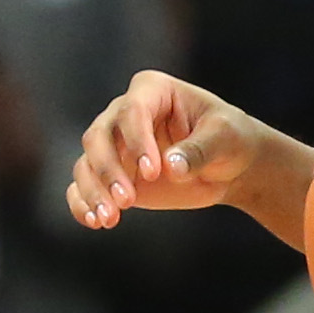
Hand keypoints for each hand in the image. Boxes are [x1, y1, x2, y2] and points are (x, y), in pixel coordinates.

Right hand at [68, 71, 296, 228]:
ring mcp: (115, 144)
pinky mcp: (112, 174)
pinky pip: (84, 186)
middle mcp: (125, 113)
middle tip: (127, 202)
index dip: (137, 141)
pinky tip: (95, 222)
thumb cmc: (229, 139)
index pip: (132, 111)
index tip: (153, 172)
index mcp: (153, 90)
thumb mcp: (225, 138)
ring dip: (93, 192)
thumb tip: (172, 166)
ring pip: (87, 163)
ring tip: (109, 220)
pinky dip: (83, 203)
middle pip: (98, 137)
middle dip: (108, 170)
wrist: (229, 165)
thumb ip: (200, 149)